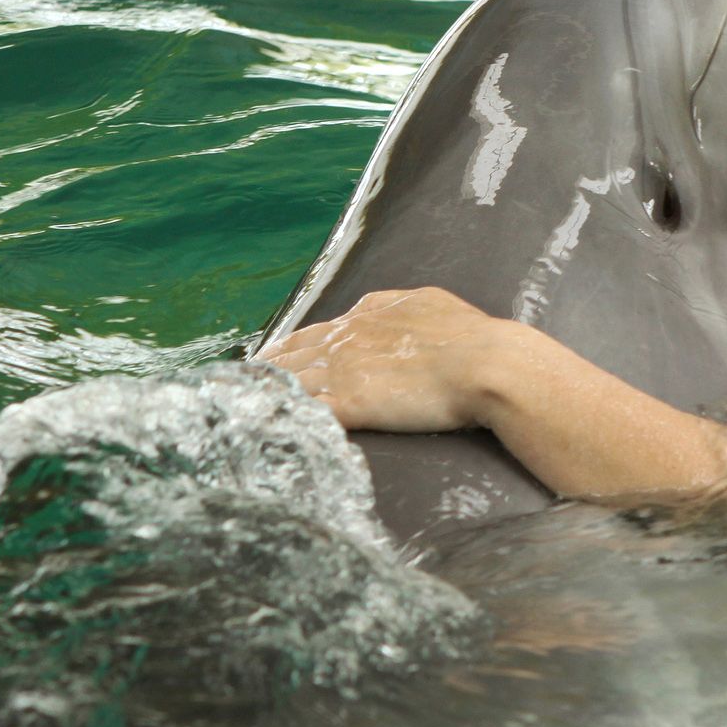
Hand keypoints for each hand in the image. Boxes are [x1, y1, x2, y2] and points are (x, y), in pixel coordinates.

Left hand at [255, 287, 507, 432]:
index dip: (291, 346)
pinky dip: (283, 416)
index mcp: (369, 316)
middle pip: (294, 355)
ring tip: (240, 402)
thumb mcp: (431, 303)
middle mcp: (348, 339)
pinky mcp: (351, 404)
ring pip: (292, 380)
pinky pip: (306, 411)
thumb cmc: (471, 336)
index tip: (272, 355)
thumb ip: (398, 306)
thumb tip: (374, 307)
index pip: (316, 332)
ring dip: (267, 391)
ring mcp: (346, 371)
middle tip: (243, 379)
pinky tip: (265, 424)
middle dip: (268, 367)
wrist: (486, 363)